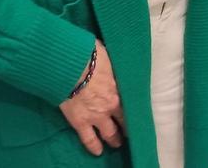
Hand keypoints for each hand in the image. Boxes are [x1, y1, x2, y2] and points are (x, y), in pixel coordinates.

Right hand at [60, 40, 125, 154]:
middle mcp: (111, 106)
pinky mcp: (80, 122)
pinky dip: (93, 146)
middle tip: (129, 134)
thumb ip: (114, 66)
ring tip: (116, 144)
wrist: (69, 65)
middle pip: (123, 121)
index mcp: (120, 88)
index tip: (138, 115)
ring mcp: (95, 116)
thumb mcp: (110, 57)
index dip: (135, 111)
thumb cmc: (89, 55)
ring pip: (109, 133)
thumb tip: (118, 61)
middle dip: (126, 129)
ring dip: (113, 139)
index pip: (132, 104)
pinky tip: (97, 152)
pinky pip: (88, 139)